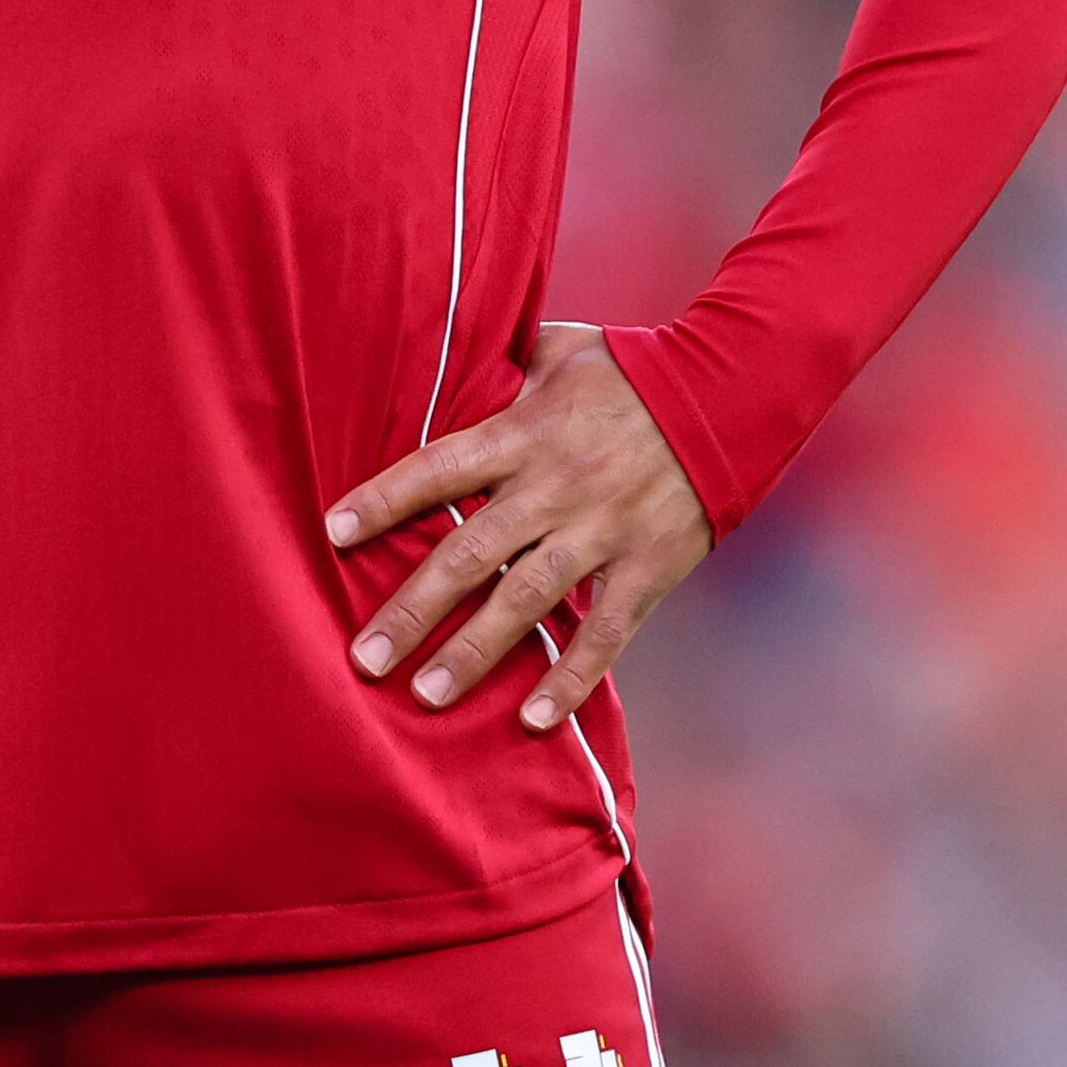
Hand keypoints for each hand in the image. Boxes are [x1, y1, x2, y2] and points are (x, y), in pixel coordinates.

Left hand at [328, 324, 712, 733]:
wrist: (733, 391)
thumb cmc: (635, 366)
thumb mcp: (561, 348)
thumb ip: (502, 365)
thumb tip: (444, 356)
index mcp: (527, 431)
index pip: (440, 468)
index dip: (386, 500)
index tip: (333, 533)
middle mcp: (557, 486)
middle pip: (470, 552)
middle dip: (413, 609)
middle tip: (364, 658)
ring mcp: (603, 530)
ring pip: (526, 600)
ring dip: (474, 652)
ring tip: (425, 695)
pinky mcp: (648, 565)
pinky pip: (606, 631)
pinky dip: (572, 677)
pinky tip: (534, 719)